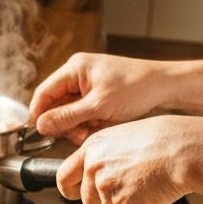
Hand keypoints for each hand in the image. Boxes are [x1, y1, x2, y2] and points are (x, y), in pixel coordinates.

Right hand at [30, 53, 169, 144]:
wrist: (164, 86)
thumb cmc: (136, 88)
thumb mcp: (98, 106)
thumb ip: (66, 117)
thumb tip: (40, 125)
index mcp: (74, 68)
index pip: (43, 93)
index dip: (38, 115)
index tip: (38, 134)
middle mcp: (77, 73)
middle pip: (54, 105)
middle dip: (64, 123)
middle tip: (79, 135)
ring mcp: (86, 83)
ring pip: (67, 112)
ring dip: (77, 126)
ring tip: (94, 130)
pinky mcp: (95, 93)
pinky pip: (80, 113)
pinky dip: (87, 123)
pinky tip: (100, 125)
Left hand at [56, 117, 196, 203]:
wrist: (187, 152)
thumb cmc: (167, 139)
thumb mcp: (127, 136)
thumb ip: (105, 155)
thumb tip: (95, 169)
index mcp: (94, 147)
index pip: (63, 176)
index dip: (69, 188)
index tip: (73, 192)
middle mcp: (95, 168)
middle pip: (85, 199)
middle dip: (101, 199)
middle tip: (125, 185)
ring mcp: (106, 187)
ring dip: (121, 203)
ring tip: (142, 182)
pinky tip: (150, 189)